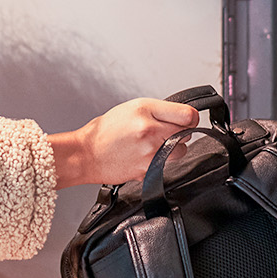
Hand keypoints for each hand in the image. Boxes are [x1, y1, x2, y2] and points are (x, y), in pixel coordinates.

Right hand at [50, 98, 198, 188]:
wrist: (87, 154)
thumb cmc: (106, 130)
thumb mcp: (133, 107)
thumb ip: (160, 110)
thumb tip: (185, 116)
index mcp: (146, 111)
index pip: (188, 114)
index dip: (189, 117)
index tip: (186, 119)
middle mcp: (150, 132)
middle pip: (186, 133)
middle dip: (179, 131)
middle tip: (162, 131)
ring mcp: (151, 153)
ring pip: (181, 151)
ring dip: (173, 148)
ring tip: (154, 144)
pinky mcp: (149, 170)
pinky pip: (167, 164)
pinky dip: (161, 160)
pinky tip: (145, 155)